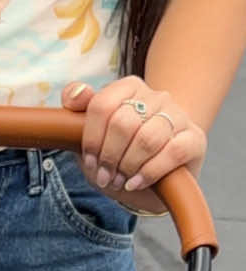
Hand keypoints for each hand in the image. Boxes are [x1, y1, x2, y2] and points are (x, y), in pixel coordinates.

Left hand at [62, 77, 206, 211]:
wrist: (152, 178)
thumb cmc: (119, 155)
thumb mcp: (92, 138)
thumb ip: (77, 110)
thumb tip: (75, 93)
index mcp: (129, 88)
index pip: (102, 105)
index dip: (92, 140)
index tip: (91, 162)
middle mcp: (156, 96)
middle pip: (123, 123)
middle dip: (109, 158)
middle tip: (106, 177)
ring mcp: (178, 115)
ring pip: (147, 138)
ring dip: (127, 167)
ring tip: (121, 181)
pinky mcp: (194, 139)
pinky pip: (172, 152)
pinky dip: (148, 173)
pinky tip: (135, 182)